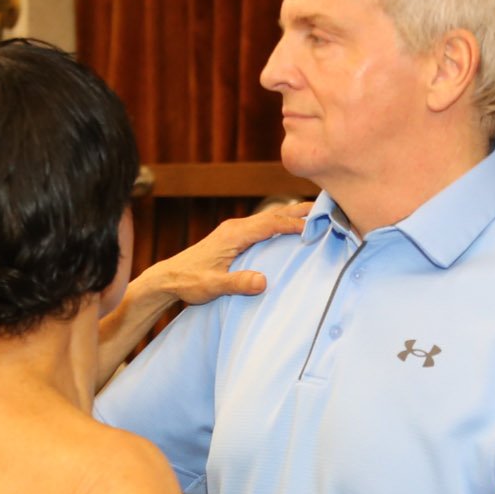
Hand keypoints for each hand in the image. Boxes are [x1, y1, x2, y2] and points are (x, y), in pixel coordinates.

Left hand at [132, 201, 308, 307]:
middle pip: (273, 214)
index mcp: (234, 234)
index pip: (271, 223)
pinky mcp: (232, 237)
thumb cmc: (189, 282)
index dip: (294, 223)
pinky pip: (262, 226)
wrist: (167, 279)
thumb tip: (263, 281)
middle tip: (327, 206)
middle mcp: (235, 228)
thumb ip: (237, 283)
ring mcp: (233, 231)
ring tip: (315, 213)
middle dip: (299, 210)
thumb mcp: (213, 286)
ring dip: (291, 215)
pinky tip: (288, 229)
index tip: (318, 225)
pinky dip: (279, 223)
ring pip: (268, 218)